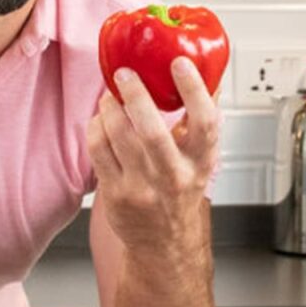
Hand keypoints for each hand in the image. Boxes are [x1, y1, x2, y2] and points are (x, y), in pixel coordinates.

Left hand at [87, 58, 219, 249]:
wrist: (163, 242)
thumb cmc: (180, 192)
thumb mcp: (200, 158)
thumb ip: (201, 118)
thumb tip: (209, 74)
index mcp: (201, 161)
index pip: (205, 122)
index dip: (194, 90)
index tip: (180, 63)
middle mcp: (174, 176)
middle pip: (153, 132)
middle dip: (136, 96)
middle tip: (125, 74)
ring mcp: (143, 188)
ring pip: (120, 137)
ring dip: (110, 108)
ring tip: (111, 97)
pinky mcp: (116, 194)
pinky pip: (99, 151)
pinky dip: (96, 128)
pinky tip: (101, 121)